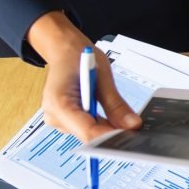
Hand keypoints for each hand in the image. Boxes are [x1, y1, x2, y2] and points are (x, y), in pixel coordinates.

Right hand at [27, 11, 140, 141]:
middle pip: (89, 135)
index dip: (111, 137)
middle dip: (112, 132)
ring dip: (107, 127)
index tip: (131, 137)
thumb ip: (116, 104)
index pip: (87, 131)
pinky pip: (87, 128)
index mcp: (59, 102)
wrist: (63, 50)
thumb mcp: (102, 76)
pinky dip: (101, 123)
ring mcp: (57, 119)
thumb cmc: (78, 57)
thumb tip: (133, 125)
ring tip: (120, 116)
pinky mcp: (64, 120)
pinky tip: (109, 115)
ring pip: (90, 133)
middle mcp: (54, 115)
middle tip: (134, 129)